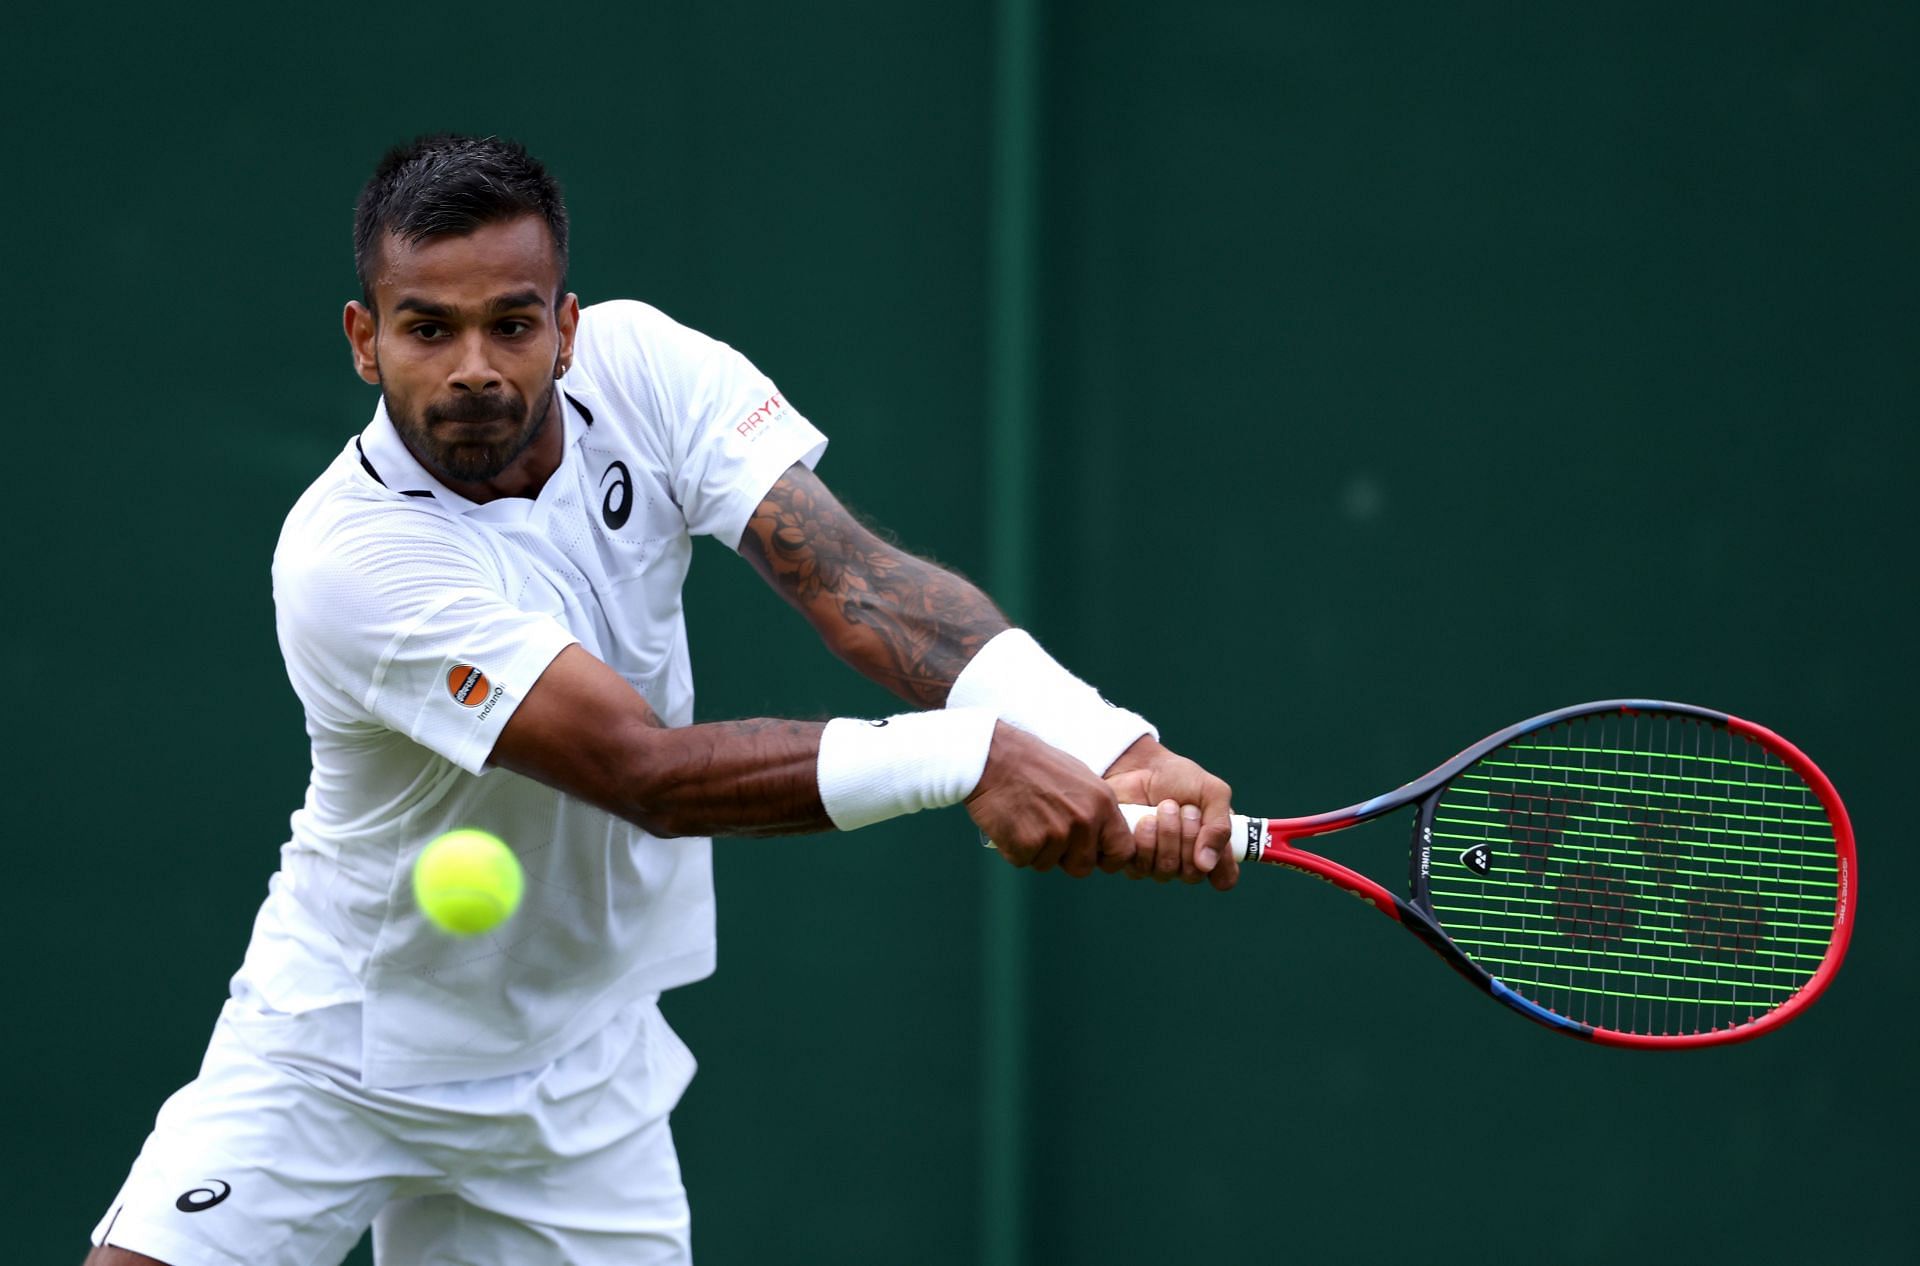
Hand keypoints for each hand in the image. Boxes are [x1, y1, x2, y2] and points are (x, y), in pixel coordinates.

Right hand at [966, 723, 1134, 876]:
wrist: (993, 755)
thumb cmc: (1033, 764)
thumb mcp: (1079, 778)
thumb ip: (1094, 809)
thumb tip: (1101, 838)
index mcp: (1102, 802)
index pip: (1122, 850)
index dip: (1108, 860)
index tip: (1094, 858)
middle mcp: (1084, 820)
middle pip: (1083, 866)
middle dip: (1064, 858)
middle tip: (1045, 833)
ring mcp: (1056, 833)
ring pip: (1048, 864)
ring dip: (1035, 850)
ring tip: (1024, 818)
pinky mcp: (1027, 843)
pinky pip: (1023, 861)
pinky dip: (1013, 848)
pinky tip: (1009, 822)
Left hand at [1102, 736, 1237, 889]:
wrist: (1139, 766)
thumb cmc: (1179, 778)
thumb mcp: (1212, 792)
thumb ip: (1220, 825)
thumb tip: (1207, 864)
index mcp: (1212, 848)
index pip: (1224, 878)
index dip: (1221, 863)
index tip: (1213, 838)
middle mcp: (1186, 862)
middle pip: (1193, 874)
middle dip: (1189, 836)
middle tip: (1185, 808)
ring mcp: (1158, 864)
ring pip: (1167, 870)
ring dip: (1167, 834)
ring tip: (1164, 807)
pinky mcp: (1131, 860)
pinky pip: (1140, 867)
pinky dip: (1145, 839)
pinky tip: (1145, 819)